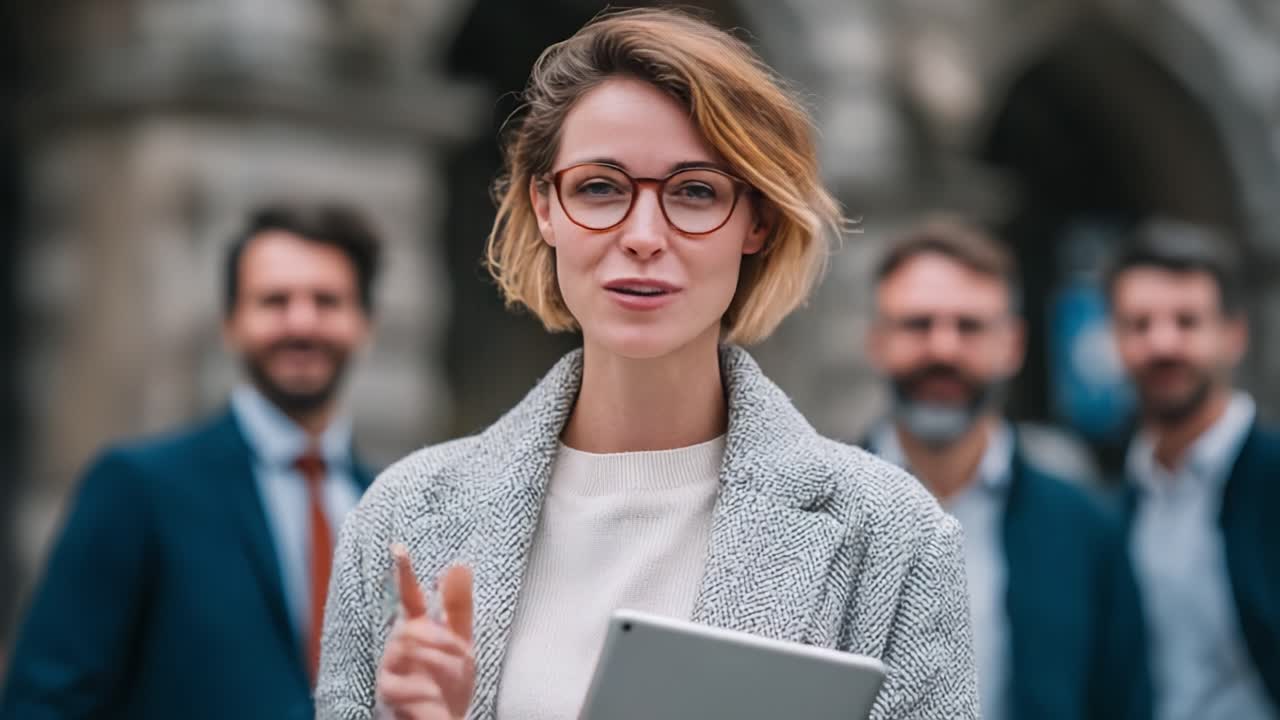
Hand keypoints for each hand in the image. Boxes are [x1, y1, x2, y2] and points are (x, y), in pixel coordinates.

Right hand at [376, 544, 474, 719]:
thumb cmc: (447, 682)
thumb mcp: (461, 643)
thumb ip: (458, 607)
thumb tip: (459, 565)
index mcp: (417, 628)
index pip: (409, 596)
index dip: (404, 573)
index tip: (399, 549)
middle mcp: (399, 644)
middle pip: (413, 629)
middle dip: (442, 644)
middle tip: (459, 658)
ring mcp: (390, 668)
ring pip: (411, 654)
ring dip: (439, 667)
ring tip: (450, 680)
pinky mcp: (387, 693)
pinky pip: (409, 686)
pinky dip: (427, 692)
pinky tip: (435, 697)